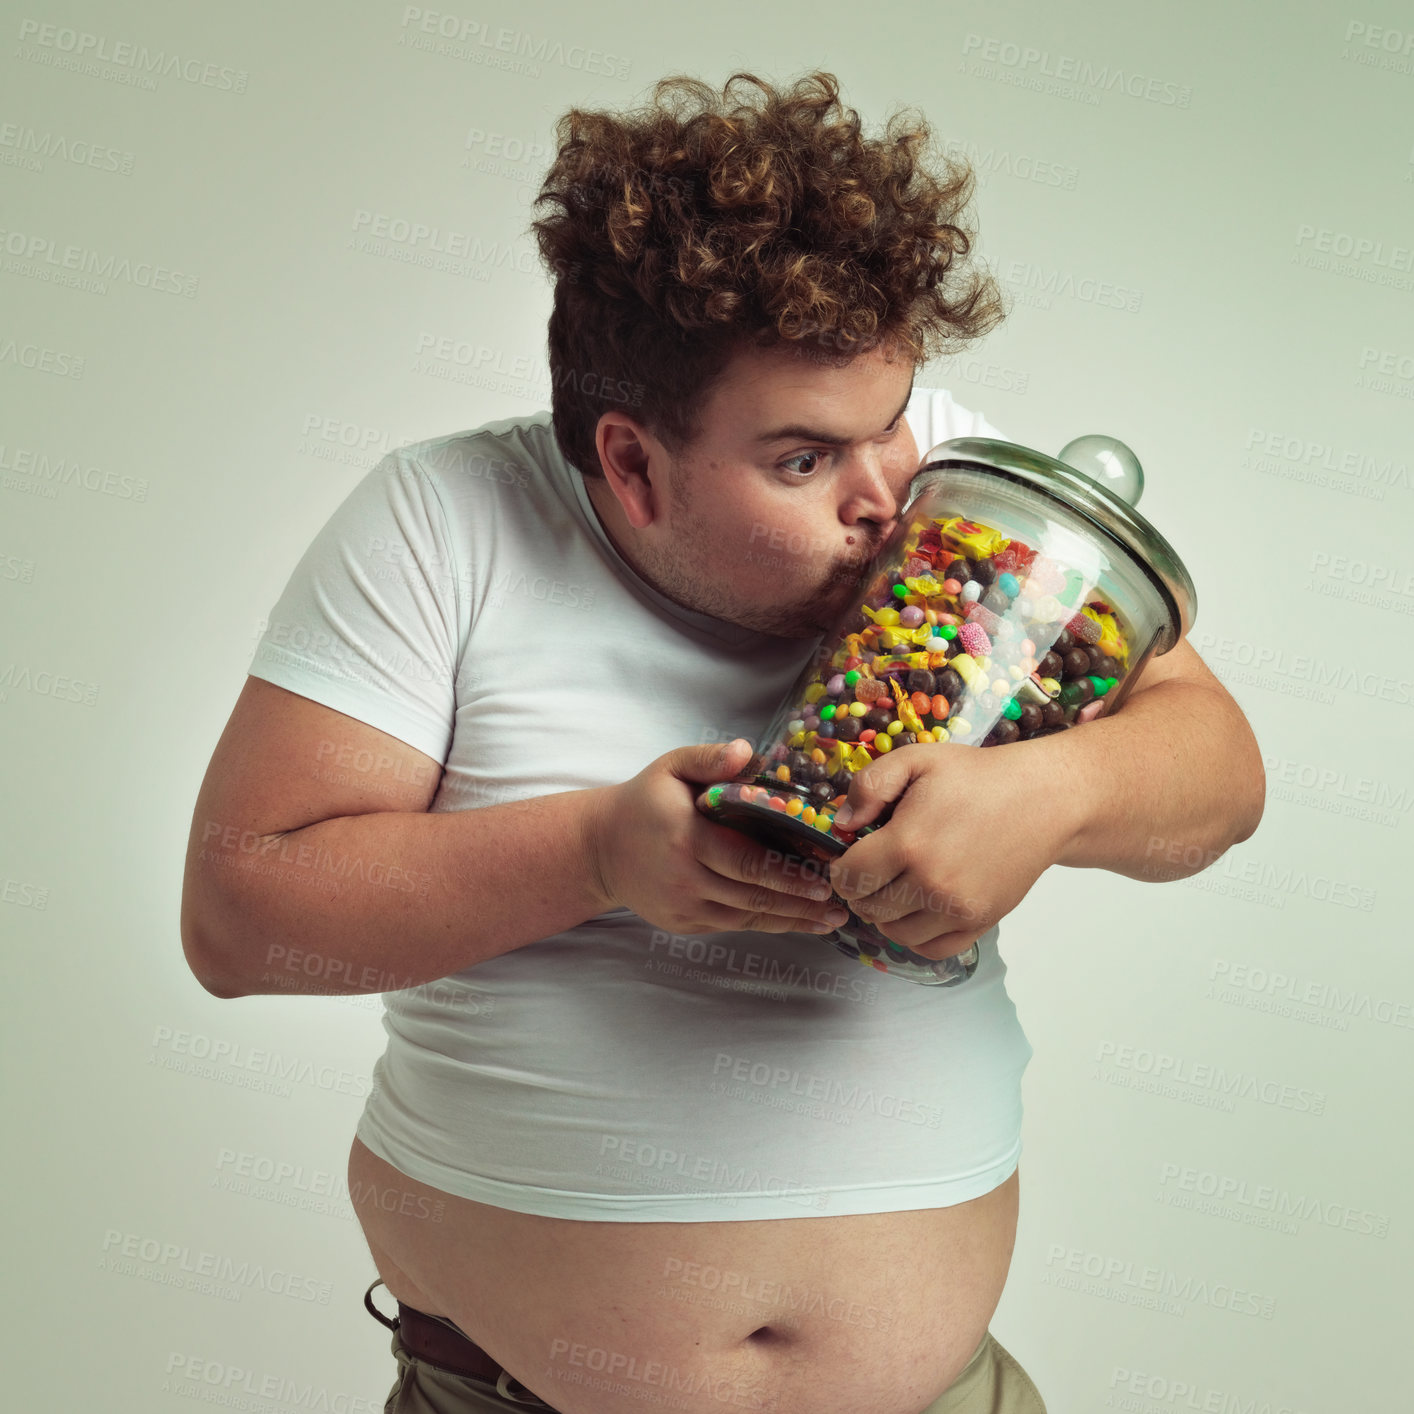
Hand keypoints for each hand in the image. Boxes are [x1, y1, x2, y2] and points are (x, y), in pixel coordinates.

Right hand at [586, 739, 850, 936]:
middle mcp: (684, 877)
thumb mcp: (671, 767)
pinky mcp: (683, 923)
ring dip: (792, 920)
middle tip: (842, 902)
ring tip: (832, 919)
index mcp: (686, 836)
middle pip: (753, 893)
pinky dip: (767, 924)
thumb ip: (709, 757)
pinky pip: (732, 925)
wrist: (601, 848)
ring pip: (747, 916)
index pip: (747, 860)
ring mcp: (683, 906)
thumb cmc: (646, 801)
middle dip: (801, 900)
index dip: (789, 872)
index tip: (826, 875)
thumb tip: (748, 751)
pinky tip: (797, 922)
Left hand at [826, 742, 1073, 958]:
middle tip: (873, 870)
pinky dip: (916, 935)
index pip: (848, 877)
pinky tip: (918, 908)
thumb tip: (842, 823)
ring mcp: (957, 909)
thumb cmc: (976, 777)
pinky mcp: (980, 922)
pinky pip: (930, 949)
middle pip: (868, 907)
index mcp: (908, 843)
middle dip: (861, 890)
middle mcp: (931, 884)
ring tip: (895, 887)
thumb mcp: (917, 760)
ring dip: (886, 913)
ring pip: (895, 932)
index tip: (851, 857)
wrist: (1042, 801)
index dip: (841, 868)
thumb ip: (870, 786)